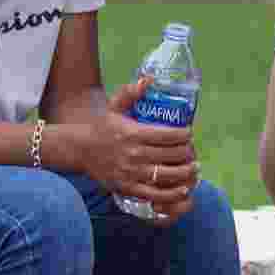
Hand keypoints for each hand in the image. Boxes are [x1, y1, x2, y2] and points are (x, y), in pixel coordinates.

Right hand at [83, 77, 200, 223]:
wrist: (81, 149)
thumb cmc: (102, 127)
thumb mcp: (114, 106)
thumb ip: (130, 92)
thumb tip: (149, 80)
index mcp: (133, 132)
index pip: (168, 135)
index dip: (184, 135)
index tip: (189, 133)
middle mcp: (134, 153)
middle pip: (171, 154)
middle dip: (187, 152)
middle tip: (192, 150)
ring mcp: (131, 173)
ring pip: (167, 175)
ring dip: (185, 172)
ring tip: (193, 167)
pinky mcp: (128, 188)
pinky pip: (156, 195)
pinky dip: (172, 193)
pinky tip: (183, 188)